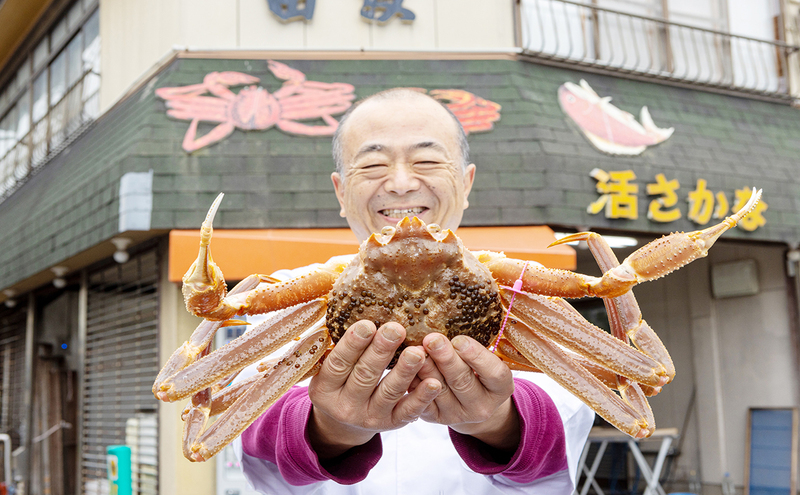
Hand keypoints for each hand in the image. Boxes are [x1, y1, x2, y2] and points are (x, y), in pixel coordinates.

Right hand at [307, 321, 441, 458]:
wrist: (344, 423)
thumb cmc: (340, 382)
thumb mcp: (328, 369)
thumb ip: (338, 348)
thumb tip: (356, 310)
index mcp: (325, 389)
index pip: (338, 364)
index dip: (352, 344)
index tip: (368, 324)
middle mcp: (345, 407)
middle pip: (365, 376)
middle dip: (381, 351)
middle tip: (396, 329)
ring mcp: (369, 418)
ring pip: (389, 392)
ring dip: (405, 371)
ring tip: (418, 352)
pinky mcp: (391, 424)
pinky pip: (408, 411)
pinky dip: (422, 397)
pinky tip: (434, 382)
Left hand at [415, 333, 519, 451]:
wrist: (469, 402)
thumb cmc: (476, 371)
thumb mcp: (485, 360)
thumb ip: (472, 348)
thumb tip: (448, 325)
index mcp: (500, 389)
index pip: (494, 373)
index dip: (477, 356)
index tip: (459, 339)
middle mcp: (482, 406)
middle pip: (463, 381)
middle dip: (446, 359)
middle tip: (432, 340)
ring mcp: (457, 415)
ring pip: (440, 390)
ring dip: (426, 369)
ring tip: (416, 351)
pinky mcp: (436, 418)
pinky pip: (422, 401)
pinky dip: (414, 382)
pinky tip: (407, 367)